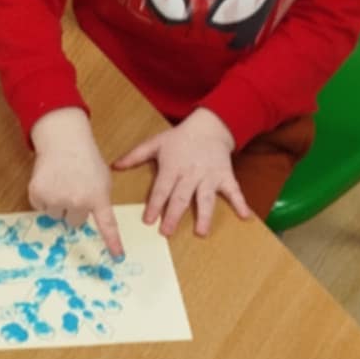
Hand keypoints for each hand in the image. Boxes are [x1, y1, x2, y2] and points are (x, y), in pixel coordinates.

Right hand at [29, 108, 121, 257]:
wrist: (63, 140)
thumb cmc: (85, 159)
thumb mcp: (102, 178)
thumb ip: (98, 199)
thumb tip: (88, 218)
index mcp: (98, 196)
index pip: (107, 225)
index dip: (112, 242)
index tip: (118, 257)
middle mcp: (78, 201)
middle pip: (73, 222)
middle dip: (72, 209)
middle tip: (72, 189)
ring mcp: (57, 198)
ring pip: (55, 216)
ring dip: (57, 204)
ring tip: (60, 182)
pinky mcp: (38, 195)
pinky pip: (40, 207)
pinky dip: (43, 198)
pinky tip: (49, 181)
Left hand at [114, 108, 249, 238]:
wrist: (210, 126)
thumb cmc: (180, 138)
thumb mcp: (156, 143)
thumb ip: (135, 156)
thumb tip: (115, 166)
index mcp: (173, 167)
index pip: (162, 188)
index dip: (154, 204)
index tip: (148, 220)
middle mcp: (191, 173)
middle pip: (181, 196)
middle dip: (174, 214)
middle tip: (168, 232)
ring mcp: (210, 176)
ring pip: (206, 198)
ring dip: (204, 215)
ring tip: (201, 232)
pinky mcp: (225, 176)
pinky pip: (234, 190)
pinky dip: (240, 202)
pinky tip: (244, 216)